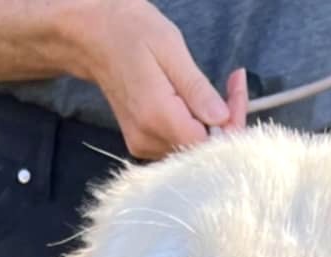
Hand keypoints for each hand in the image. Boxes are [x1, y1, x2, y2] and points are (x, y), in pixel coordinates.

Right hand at [65, 1, 241, 157]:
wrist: (94, 38)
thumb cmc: (129, 32)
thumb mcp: (169, 48)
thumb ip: (195, 89)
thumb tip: (221, 118)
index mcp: (156, 116)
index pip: (207, 143)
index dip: (230, 123)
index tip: (237, 87)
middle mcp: (148, 139)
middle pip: (202, 150)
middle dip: (225, 122)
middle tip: (234, 84)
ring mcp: (143, 146)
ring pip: (193, 150)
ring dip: (212, 125)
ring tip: (217, 91)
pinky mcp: (143, 145)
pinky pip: (180, 145)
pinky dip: (196, 127)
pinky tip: (198, 104)